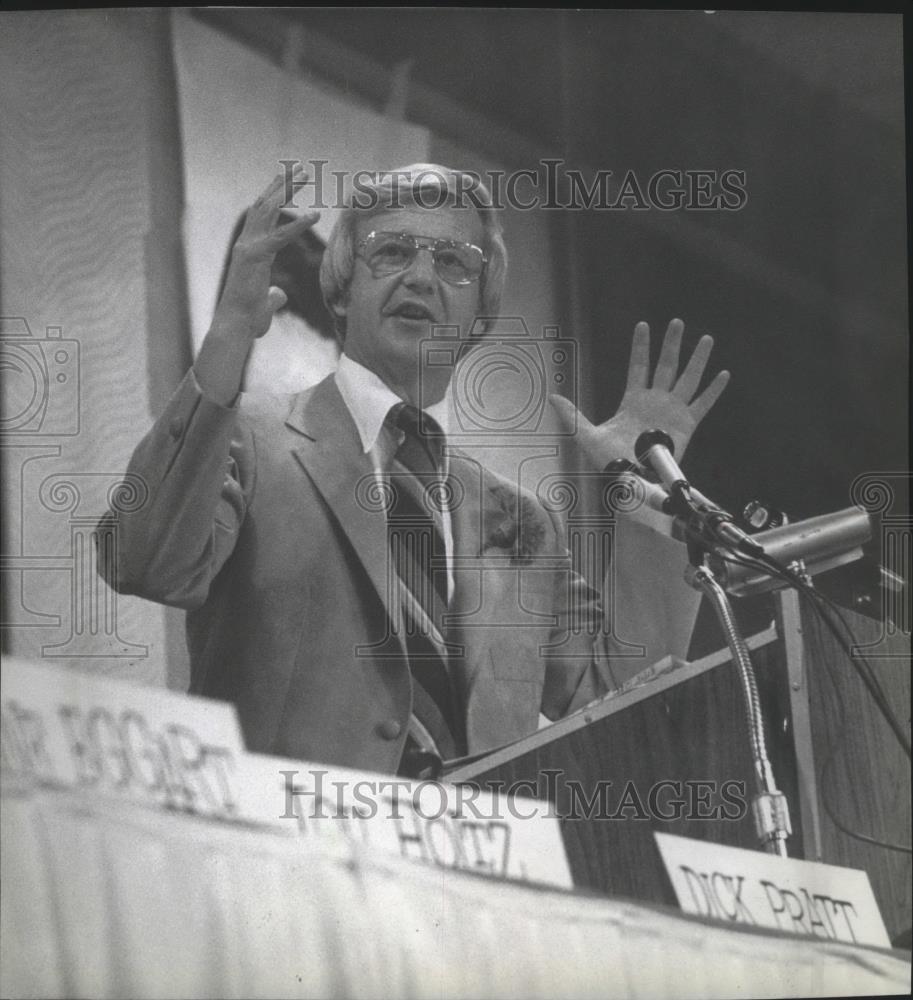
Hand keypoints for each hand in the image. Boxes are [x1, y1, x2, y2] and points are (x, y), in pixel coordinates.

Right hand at [195, 166, 319, 404]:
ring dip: (286, 190)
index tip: (290, 182)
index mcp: (251, 249)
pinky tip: (315, 215)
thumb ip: (273, 296)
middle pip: (265, 205)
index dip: (277, 197)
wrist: (235, 327)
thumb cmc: (248, 319)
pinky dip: (297, 225)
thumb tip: (279, 295)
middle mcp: (247, 243)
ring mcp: (248, 247)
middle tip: (300, 168)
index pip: (264, 216)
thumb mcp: (266, 303)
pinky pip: (280, 237)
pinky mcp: (255, 257)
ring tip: (305, 175)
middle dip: (282, 185)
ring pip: (268, 210)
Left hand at [551, 318, 729, 467]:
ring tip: (706, 338)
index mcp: (633, 401)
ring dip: (697, 359)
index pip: (638, 366)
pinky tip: (723, 374)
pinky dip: (713, 390)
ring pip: (688, 379)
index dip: (640, 347)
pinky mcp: (687, 425)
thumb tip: (551, 398)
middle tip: (677, 322)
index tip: (643, 325)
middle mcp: (655, 402)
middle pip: (666, 366)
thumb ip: (572, 415)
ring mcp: (673, 412)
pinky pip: (703, 404)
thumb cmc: (611, 461)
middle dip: (672, 344)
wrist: (633, 480)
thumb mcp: (587, 435)